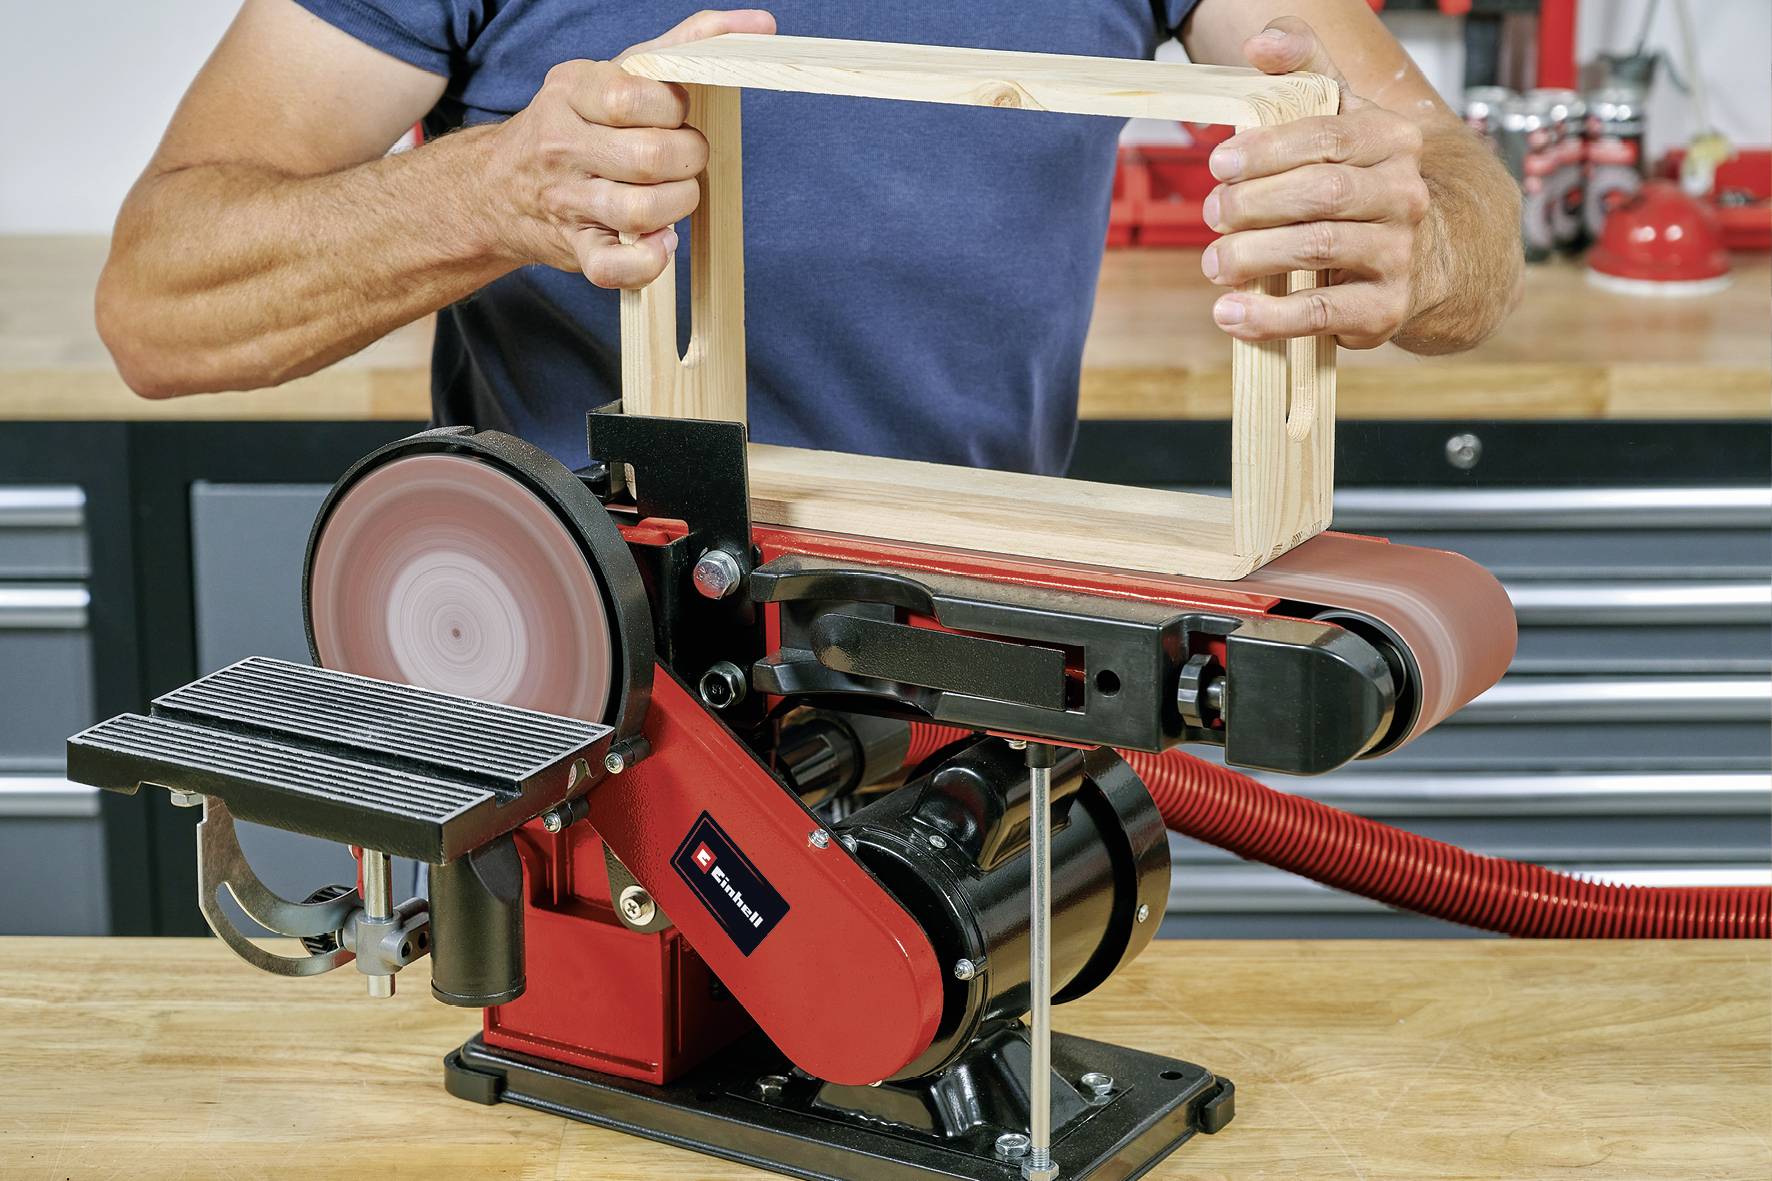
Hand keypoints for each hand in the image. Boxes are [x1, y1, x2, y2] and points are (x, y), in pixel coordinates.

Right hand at [484, 9, 774, 288]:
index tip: (675, 113)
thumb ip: (681, 46)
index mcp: (572, 91)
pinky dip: (648, 261)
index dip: (673, 108)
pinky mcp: (574, 248)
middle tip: (686, 158)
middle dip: (689, 159)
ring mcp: (566, 200)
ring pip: (640, 210)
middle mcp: (562, 144)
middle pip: (649, 157)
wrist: (496, 187)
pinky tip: (660, 242)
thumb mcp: (613, 72)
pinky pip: (613, 267)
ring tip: (676, 194)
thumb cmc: (576, 125)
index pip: (634, 96)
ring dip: (679, 204)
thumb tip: (760, 23)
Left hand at [1201, 18, 1430, 348]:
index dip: (1267, 150)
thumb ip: (1302, 70)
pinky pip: (1323, 312)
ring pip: (1321, 249)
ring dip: (1255, 256)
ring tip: (1213, 263)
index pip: (1327, 136)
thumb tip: (1261, 44)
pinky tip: (1229, 313)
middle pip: (1322, 193)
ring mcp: (1399, 253)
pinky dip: (1270, 316)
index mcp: (1391, 141)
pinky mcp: (1385, 310)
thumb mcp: (1339, 117)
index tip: (1218, 163)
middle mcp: (1404, 195)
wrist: (1422, 257)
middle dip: (1255, 204)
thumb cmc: (1356, 181)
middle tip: (1212, 213)